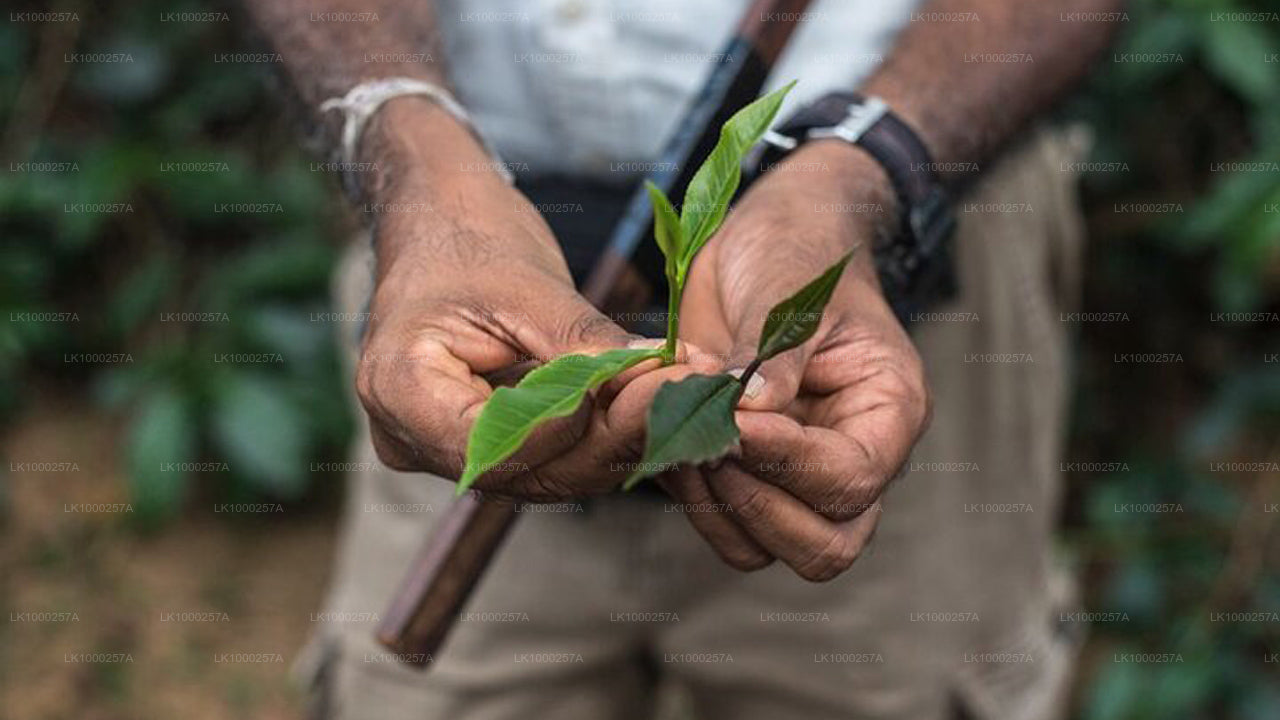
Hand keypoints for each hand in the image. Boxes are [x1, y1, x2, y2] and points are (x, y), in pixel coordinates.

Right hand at [354, 101, 708, 500]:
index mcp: (398, 390)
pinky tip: (652, 402)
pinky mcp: (480, 445)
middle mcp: (410, 437)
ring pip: (543, 470)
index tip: (642, 393)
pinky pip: (545, 455)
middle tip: (682, 394)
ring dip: (617, 438)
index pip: (490, 445)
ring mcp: (440, 449)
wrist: (438, 222)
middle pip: (524, 468)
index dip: (569, 428)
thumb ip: (584, 342)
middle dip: (610, 435)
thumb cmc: (467, 237)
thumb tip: (660, 375)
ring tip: (680, 394)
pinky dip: (600, 432)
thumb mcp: (527, 283)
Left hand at [664, 141, 930, 579]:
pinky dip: (692, 500)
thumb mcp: (789, 289)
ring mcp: (798, 475)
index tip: (735, 420)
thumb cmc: (795, 253)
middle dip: (758, 506)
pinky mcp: (747, 474)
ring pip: (765, 548)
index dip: (790, 461)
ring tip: (684, 437)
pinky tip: (670, 439)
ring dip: (717, 507)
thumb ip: (773, 355)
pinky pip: (723, 526)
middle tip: (709, 443)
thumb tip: (748, 415)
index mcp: (888, 412)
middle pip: (824, 546)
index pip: (851, 478)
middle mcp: (851, 458)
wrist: (764, 243)